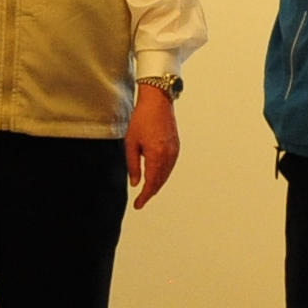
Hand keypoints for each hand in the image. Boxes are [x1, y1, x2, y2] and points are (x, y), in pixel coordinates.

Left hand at [125, 82, 179, 207]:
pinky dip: (162, 175)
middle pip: (160, 182)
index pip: (151, 184)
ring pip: (166, 175)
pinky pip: (169, 167)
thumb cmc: (142, 118)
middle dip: (150, 193)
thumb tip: (135, 183)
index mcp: (156, 155)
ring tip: (146, 190)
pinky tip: (155, 176)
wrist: (157, 102)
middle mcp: (168, 155)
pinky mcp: (176, 147)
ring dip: (157, 184)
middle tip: (140, 200)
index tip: (138, 205)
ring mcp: (174, 151)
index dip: (144, 197)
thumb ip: (132, 165)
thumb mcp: (131, 142)